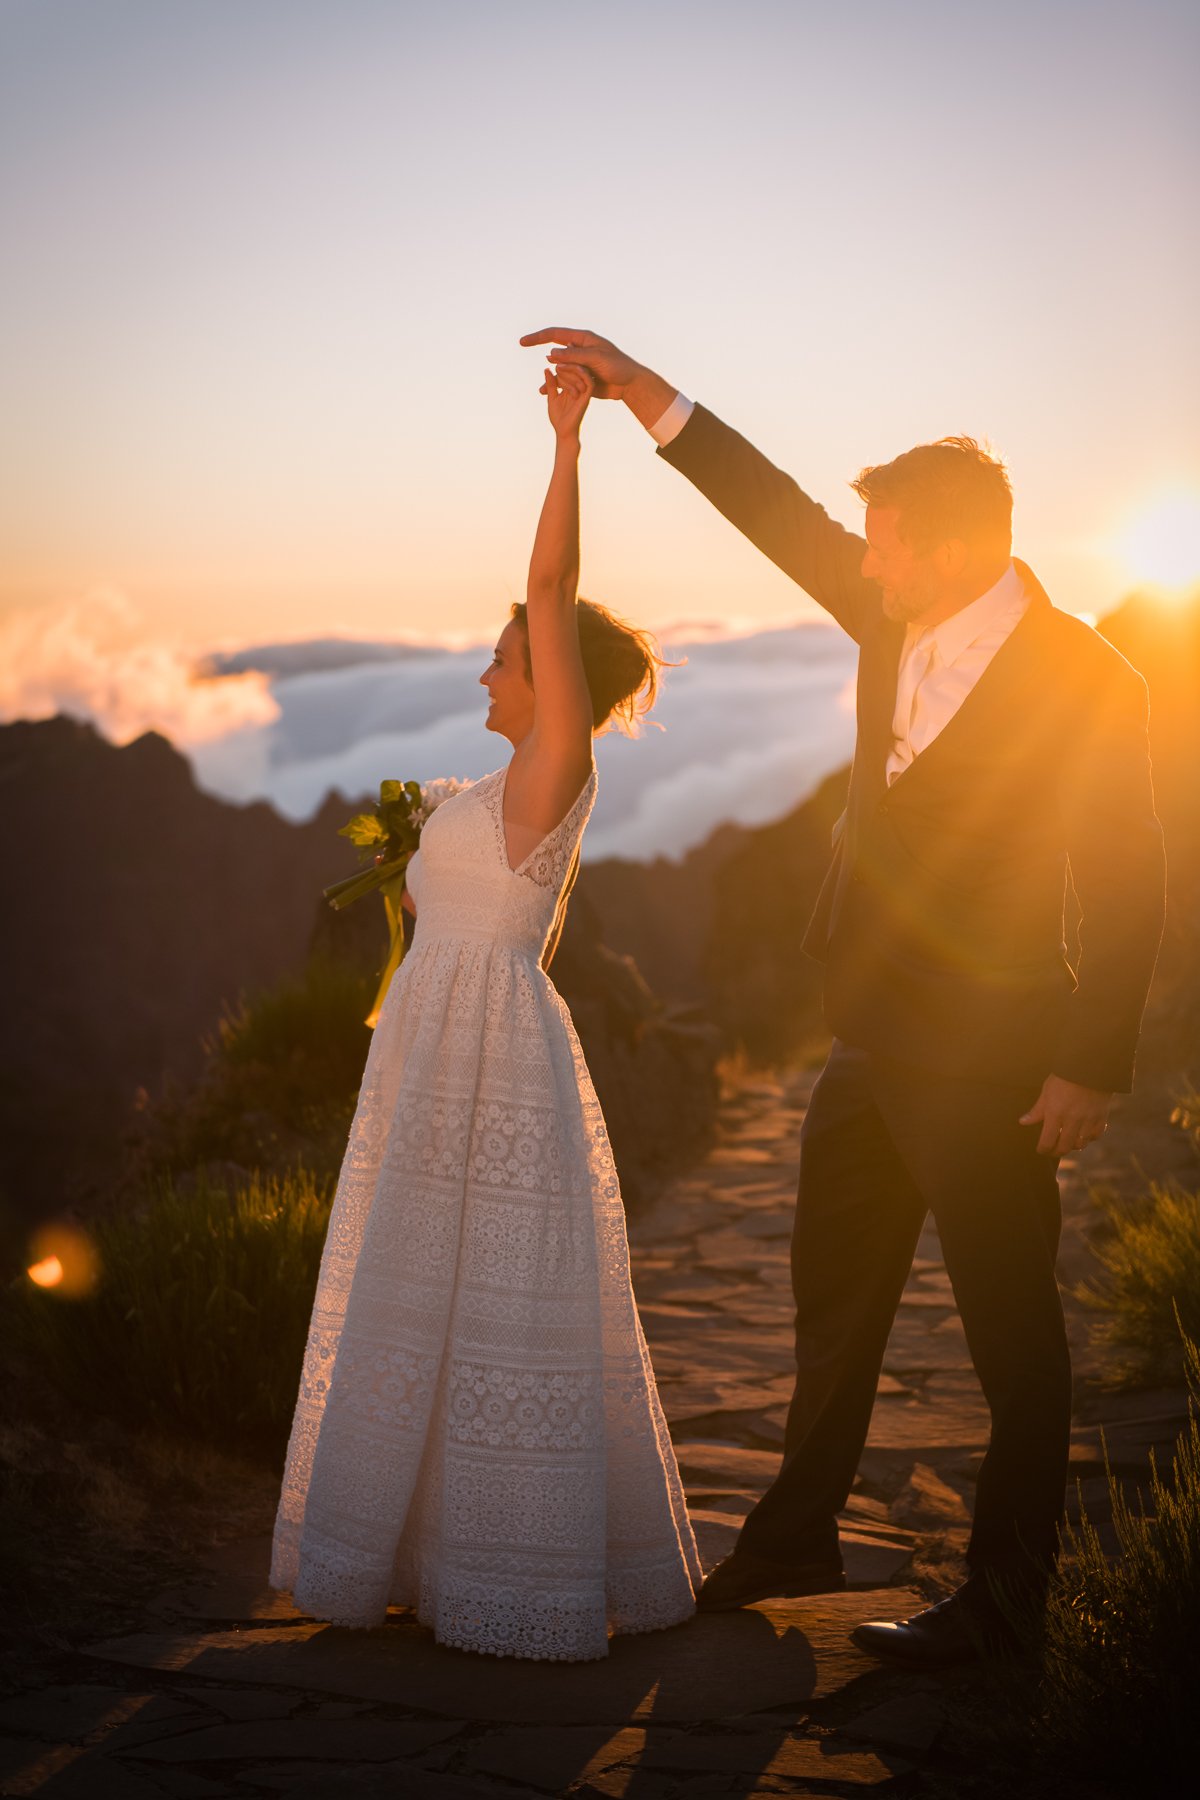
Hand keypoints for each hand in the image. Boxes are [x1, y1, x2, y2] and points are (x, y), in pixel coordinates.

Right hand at [521, 326, 640, 399]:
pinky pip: (562, 379)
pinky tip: (544, 392)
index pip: (554, 334)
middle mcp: (578, 349)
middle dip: (549, 357)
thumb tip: (550, 353)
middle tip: (541, 354)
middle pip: (554, 350)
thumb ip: (573, 356)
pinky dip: (554, 385)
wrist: (629, 384)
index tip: (522, 342)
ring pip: (558, 367)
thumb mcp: (596, 359)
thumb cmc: (617, 367)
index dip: (537, 337)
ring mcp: (578, 363)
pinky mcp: (580, 377)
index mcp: (582, 339)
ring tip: (555, 388)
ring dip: (554, 377)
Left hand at [544, 362, 592, 439]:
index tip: (550, 357)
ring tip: (560, 363)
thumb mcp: (552, 398)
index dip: (561, 362)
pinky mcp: (587, 398)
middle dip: (566, 361)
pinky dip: (582, 374)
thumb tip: (546, 369)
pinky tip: (573, 368)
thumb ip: (551, 385)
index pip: (569, 370)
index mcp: (573, 387)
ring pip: (583, 373)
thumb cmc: (558, 418)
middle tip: (555, 357)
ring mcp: (584, 392)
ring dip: (572, 366)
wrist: (563, 432)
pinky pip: (589, 382)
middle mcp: (580, 388)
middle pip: (577, 369)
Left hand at [1020, 1075, 1111, 1156]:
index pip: (1047, 1141)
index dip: (1043, 1149)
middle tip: (1053, 1150)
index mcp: (1055, 1113)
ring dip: (1073, 1146)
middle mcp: (1072, 1120)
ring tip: (1067, 1141)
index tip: (1041, 1150)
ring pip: (1080, 1144)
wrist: (1090, 1066)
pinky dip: (1089, 1138)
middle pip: (1064, 1147)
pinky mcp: (1101, 1117)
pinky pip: (1095, 1136)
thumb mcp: (1047, 1091)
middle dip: (1057, 1151)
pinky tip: (1083, 1134)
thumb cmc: (1064, 1076)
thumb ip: (1037, 1110)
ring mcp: (1088, 1120)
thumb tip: (1023, 1122)